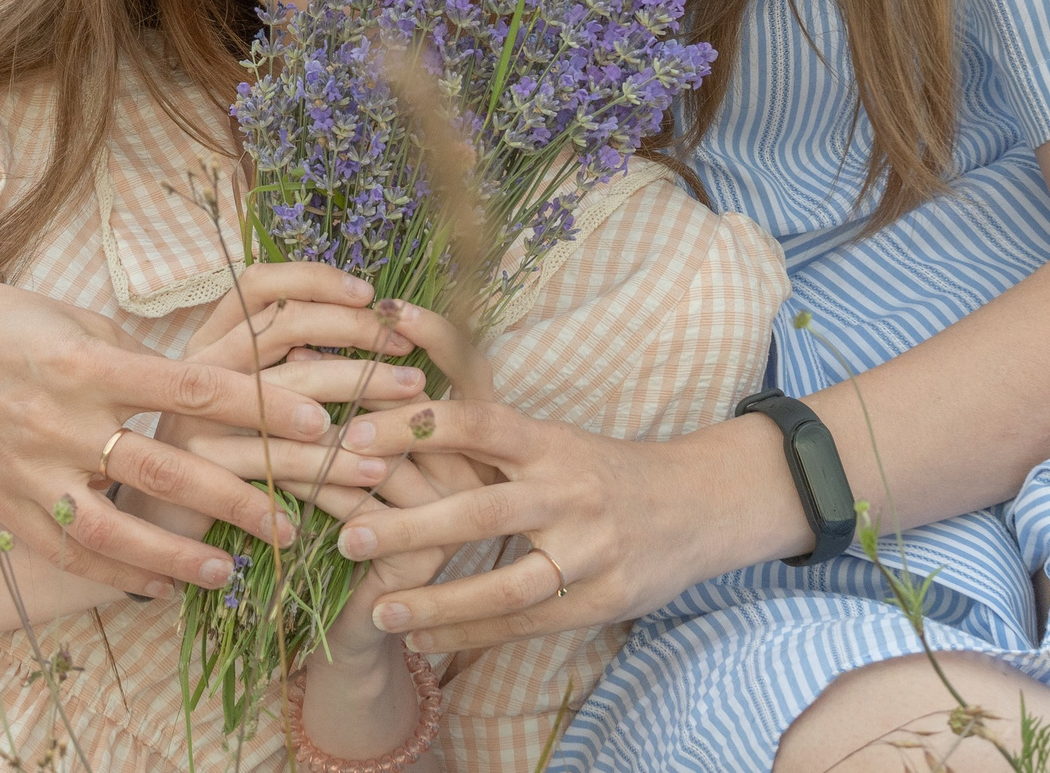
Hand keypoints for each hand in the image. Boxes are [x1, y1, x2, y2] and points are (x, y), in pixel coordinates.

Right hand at [0, 265, 387, 596]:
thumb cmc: (11, 322)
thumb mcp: (83, 322)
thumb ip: (143, 363)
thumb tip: (210, 391)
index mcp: (88, 362)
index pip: (193, 388)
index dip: (259, 408)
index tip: (318, 423)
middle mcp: (60, 419)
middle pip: (168, 467)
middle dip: (239, 499)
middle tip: (294, 522)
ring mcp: (29, 470)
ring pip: (116, 530)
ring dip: (180, 557)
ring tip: (231, 574)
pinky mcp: (6, 505)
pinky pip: (67, 553)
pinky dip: (116, 577)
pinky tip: (159, 589)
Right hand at [149, 295, 486, 547]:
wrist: (152, 527)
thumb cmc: (216, 455)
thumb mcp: (241, 400)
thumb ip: (282, 364)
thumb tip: (361, 329)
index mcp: (210, 339)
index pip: (260, 285)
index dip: (315, 281)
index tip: (370, 294)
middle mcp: (196, 365)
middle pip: (281, 326)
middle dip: (354, 335)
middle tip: (409, 357)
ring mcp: (193, 415)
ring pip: (286, 390)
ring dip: (355, 396)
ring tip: (408, 416)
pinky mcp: (199, 469)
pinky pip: (277, 462)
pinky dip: (329, 468)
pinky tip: (370, 476)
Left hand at [332, 402, 745, 654]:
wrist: (701, 506)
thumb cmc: (603, 471)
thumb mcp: (554, 440)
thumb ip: (488, 435)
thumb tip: (405, 408)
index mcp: (548, 443)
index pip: (477, 422)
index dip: (416, 426)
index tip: (355, 436)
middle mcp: (567, 492)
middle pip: (481, 511)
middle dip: (410, 526)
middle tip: (348, 535)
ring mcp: (588, 551)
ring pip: (503, 584)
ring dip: (437, 601)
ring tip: (378, 610)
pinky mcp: (602, 598)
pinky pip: (525, 624)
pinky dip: (470, 634)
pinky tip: (424, 640)